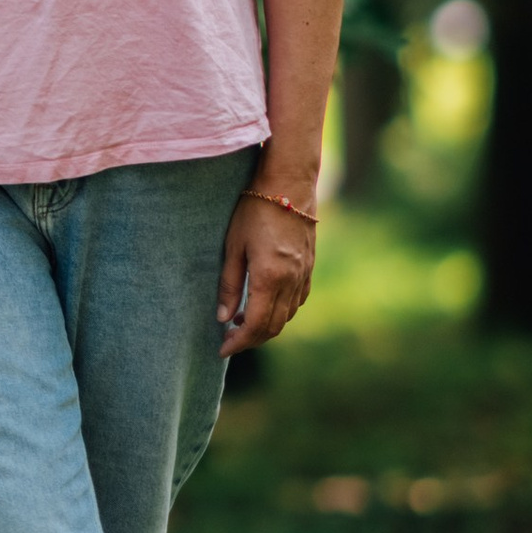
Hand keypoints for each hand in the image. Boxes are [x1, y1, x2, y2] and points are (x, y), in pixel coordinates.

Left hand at [217, 187, 316, 354]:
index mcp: (270, 277)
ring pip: (287, 316)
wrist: (289, 184)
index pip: (255, 325)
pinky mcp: (309, 267)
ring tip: (240, 323)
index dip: (239, 342)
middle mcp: (291, 281)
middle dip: (251, 339)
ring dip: (265, 326)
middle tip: (229, 341)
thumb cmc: (254, 210)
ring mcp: (304, 275)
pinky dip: (280, 312)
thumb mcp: (233, 246)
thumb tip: (222, 317)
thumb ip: (228, 284)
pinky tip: (263, 305)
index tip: (222, 349)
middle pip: (273, 326)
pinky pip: (297, 301)